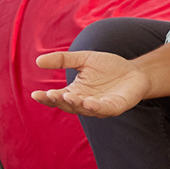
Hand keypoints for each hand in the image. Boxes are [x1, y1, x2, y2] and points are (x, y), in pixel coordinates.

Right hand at [31, 50, 151, 117]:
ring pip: (84, 109)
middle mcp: (85, 102)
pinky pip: (103, 109)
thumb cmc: (108, 67)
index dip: (46, 98)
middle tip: (51, 94)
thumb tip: (38, 61)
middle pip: (68, 105)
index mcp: (75, 92)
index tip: (35, 94)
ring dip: (75, 104)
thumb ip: (62, 60)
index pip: (57, 98)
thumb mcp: (83, 59)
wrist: (134, 71)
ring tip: (67, 96)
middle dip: (59, 101)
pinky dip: (95, 107)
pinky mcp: (114, 107)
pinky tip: (88, 102)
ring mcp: (99, 107)